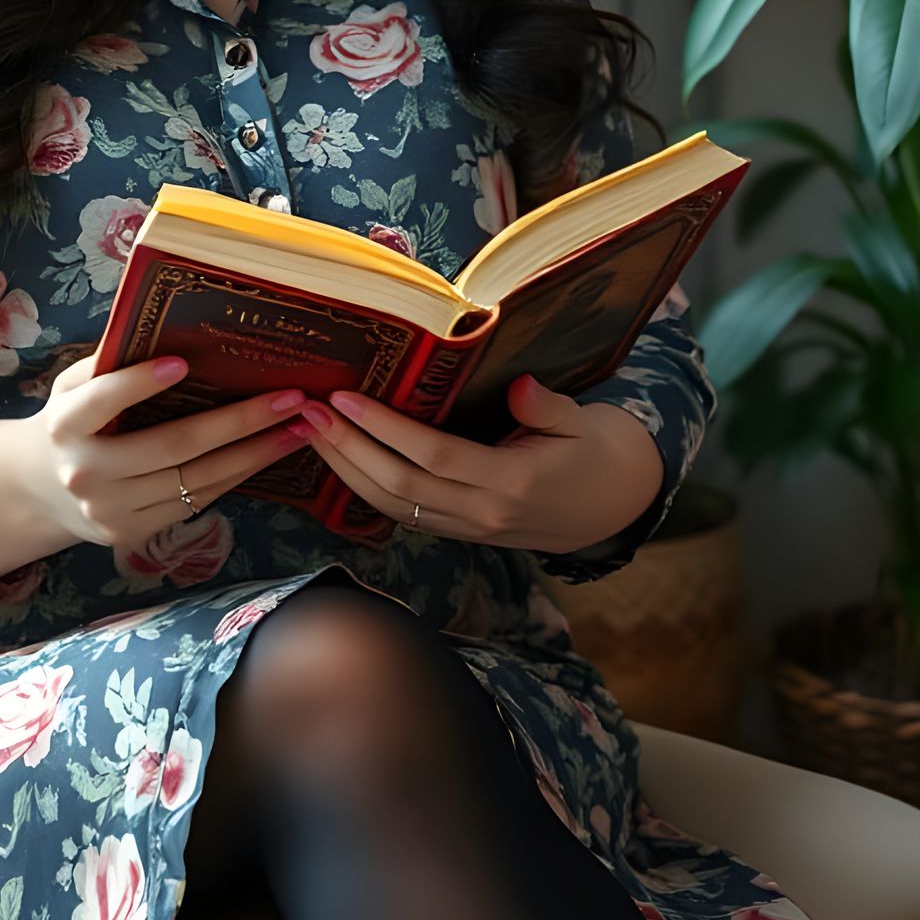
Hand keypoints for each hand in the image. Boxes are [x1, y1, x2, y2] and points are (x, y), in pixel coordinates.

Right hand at [16, 349, 316, 552]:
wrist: (40, 491)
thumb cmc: (71, 422)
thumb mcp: (72, 387)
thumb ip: (109, 365)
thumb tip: (169, 331)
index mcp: (65, 424)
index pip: (102, 400)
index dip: (139, 383)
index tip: (182, 363)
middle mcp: (86, 472)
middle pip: (173, 445)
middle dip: (240, 421)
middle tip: (290, 398)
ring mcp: (111, 509)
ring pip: (196, 479)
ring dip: (255, 453)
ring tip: (299, 427)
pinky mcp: (134, 532)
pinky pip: (198, 501)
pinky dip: (238, 475)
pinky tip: (269, 453)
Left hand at [292, 374, 664, 552]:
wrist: (610, 506)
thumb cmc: (593, 453)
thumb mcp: (582, 423)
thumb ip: (548, 407)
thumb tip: (521, 387)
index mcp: (512, 483)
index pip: (435, 457)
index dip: (386, 429)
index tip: (345, 398)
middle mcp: (482, 513)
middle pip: (399, 486)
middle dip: (348, 448)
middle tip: (309, 410)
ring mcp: (467, 528)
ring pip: (392, 507)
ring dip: (346, 470)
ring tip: (311, 432)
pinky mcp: (458, 532)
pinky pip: (401, 515)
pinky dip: (364, 488)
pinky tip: (339, 459)